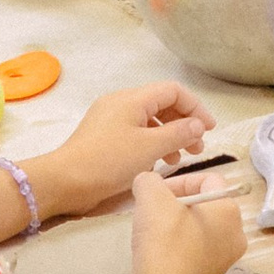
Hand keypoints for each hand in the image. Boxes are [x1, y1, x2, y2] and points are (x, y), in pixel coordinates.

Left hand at [47, 82, 211, 212]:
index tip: (209, 130)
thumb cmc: (108, 162)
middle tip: (197, 149)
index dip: (195, 107)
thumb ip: (179, 134)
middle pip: (162, 104)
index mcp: (131, 99)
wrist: (64, 182)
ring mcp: (110, 120)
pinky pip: (136, 133)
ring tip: (179, 159)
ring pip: (149, 121)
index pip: (173, 91)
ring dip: (169, 137)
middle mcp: (120, 103)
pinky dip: (152, 144)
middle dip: (184, 124)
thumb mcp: (150, 148)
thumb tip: (198, 125)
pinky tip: (158, 164)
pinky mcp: (104, 137)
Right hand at [126, 161, 246, 273]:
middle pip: (205, 206)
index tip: (156, 193)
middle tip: (153, 211)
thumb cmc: (164, 239)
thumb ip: (149, 180)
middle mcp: (236, 234)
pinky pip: (196, 251)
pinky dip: (179, 247)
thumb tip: (147, 184)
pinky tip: (160, 253)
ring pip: (200, 229)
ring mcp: (226, 259)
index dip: (179, 181)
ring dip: (177, 225)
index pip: (208, 180)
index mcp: (230, 210)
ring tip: (154, 232)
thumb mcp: (151, 196)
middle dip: (177, 204)